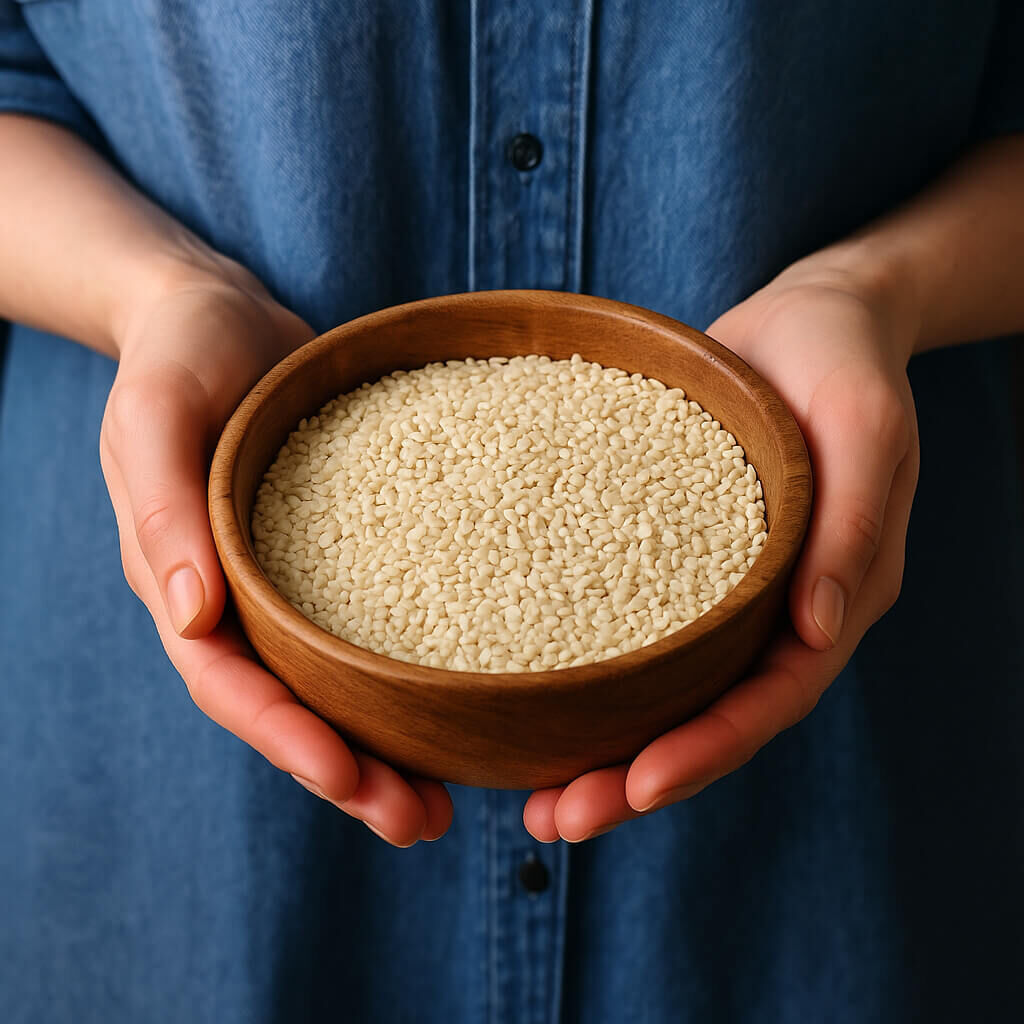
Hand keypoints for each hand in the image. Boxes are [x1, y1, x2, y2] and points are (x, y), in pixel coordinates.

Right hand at [99, 266, 452, 846]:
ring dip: (382, 747)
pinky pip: (369, 626)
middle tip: (421, 822)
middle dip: (346, 772)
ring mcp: (287, 582)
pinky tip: (463, 703)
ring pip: (331, 684)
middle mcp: (237, 597)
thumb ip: (164, 507)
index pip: (227, 681)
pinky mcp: (338, 554)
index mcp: (183, 578)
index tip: (347, 779)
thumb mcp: (157, 411)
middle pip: (287, 706)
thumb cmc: (180, 352)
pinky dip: (404, 677)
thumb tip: (191, 614)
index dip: (282, 736)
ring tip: (447, 801)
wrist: (221, 313)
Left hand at [523, 259, 920, 841]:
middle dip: (634, 779)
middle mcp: (769, 613)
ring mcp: (717, 594)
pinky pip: (629, 627)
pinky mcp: (669, 559)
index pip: (769, 701)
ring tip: (524, 793)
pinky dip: (585, 672)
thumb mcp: (864, 428)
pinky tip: (520, 690)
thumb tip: (818, 634)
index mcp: (826, 600)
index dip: (707, 751)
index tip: (636, 789)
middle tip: (552, 822)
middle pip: (704, 719)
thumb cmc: (842, 364)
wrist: (803, 322)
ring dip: (599, 747)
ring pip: (661, 691)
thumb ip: (853, 529)